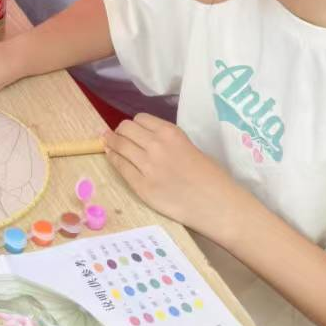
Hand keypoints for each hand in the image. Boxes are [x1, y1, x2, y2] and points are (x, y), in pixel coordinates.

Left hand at [105, 115, 240, 235]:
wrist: (217, 205)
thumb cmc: (212, 177)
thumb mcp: (190, 147)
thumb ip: (168, 142)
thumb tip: (147, 140)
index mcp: (170, 133)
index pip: (140, 119)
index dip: (135, 125)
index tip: (133, 131)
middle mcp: (155, 145)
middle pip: (125, 129)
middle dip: (120, 132)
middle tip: (118, 137)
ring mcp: (146, 166)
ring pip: (118, 145)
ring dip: (111, 143)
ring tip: (108, 144)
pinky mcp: (140, 186)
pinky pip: (120, 167)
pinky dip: (114, 160)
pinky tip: (113, 158)